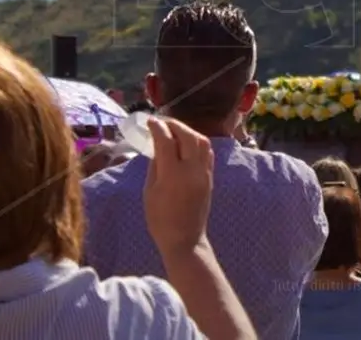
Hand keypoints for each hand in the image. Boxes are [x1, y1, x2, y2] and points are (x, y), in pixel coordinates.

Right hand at [143, 117, 213, 252]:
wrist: (184, 239)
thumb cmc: (160, 219)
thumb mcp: (149, 191)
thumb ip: (155, 166)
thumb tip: (157, 147)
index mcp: (173, 175)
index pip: (166, 141)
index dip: (157, 128)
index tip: (150, 121)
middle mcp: (192, 170)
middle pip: (187, 136)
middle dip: (174, 125)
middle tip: (162, 123)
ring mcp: (204, 173)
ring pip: (202, 141)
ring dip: (188, 131)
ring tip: (174, 130)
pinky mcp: (211, 177)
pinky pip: (207, 152)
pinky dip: (197, 142)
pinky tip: (187, 143)